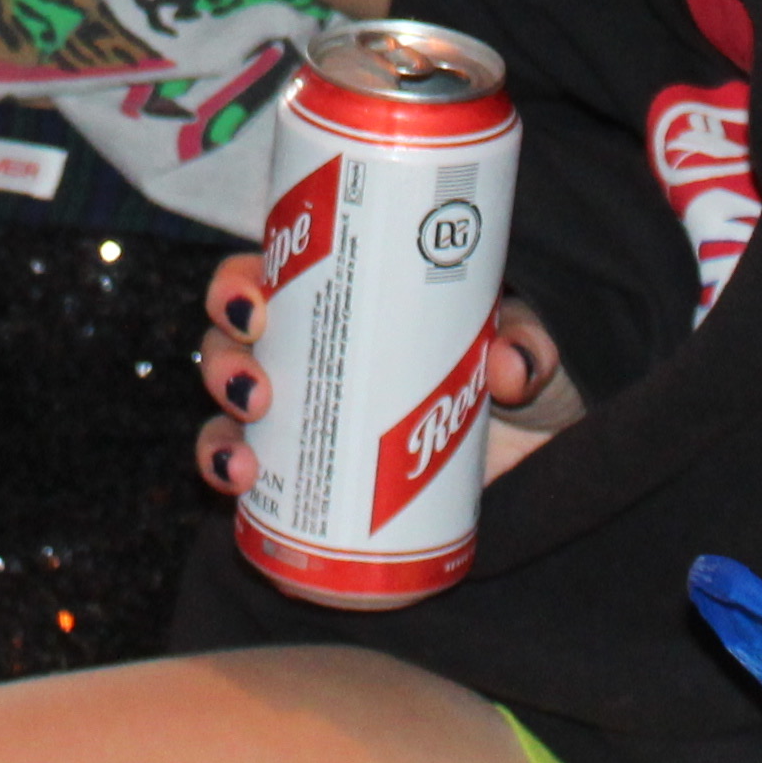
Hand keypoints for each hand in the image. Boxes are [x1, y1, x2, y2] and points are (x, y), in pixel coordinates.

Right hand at [189, 257, 586, 497]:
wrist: (545, 464)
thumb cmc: (529, 380)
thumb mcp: (531, 343)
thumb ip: (528, 343)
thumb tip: (509, 366)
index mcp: (353, 298)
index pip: (273, 274)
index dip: (240, 283)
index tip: (254, 305)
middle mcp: (318, 353)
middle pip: (234, 340)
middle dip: (223, 359)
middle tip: (257, 388)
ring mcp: (313, 418)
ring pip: (230, 410)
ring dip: (216, 430)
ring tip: (243, 460)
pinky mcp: (317, 480)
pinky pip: (250, 475)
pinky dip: (229, 477)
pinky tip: (240, 488)